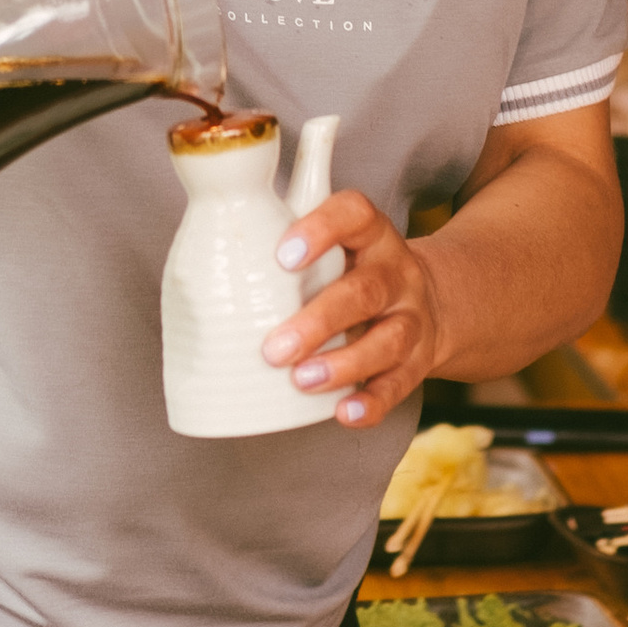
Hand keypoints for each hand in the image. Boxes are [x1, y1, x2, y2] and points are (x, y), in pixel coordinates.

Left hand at [260, 188, 449, 429]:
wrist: (433, 302)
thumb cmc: (354, 271)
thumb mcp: (336, 245)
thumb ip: (283, 242)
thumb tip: (193, 260)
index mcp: (371, 235)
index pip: (355, 214)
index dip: (322, 229)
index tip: (283, 254)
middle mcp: (396, 273)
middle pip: (367, 290)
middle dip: (319, 320)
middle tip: (274, 349)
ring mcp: (411, 318)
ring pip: (388, 339)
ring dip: (344, 363)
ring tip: (302, 380)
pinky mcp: (417, 361)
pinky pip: (399, 383)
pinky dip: (372, 401)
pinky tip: (344, 412)